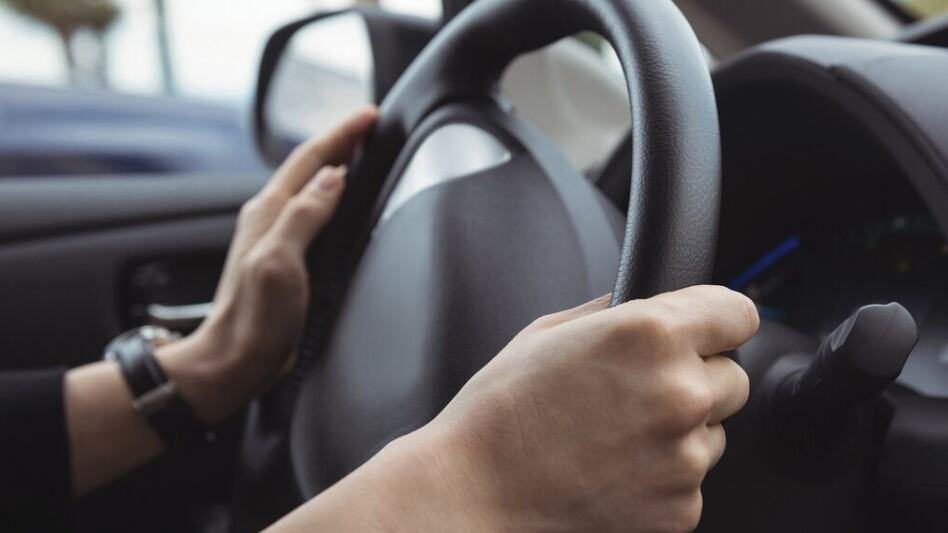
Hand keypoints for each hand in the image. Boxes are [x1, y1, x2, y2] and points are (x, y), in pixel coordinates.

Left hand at [158, 106, 378, 422]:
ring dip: (334, 164)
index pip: (310, 159)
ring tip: (359, 151)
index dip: (341, 134)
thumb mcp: (280, 262)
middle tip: (368, 125)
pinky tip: (340, 202)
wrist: (232, 361)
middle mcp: (269, 219)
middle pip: (309, 167)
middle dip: (339, 141)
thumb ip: (304, 216)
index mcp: (269, 213)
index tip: (368, 116)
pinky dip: (330, 196)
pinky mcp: (284, 258)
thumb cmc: (253, 319)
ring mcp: (275, 237)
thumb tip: (333, 178)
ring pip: (310, 187)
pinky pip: (311, 212)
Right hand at [417, 286, 757, 531]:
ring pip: (714, 433)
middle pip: (733, 378)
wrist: (475, 491)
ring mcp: (684, 458)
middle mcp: (679, 393)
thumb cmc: (501, 411)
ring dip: (681, 430)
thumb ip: (615, 312)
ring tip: (615, 436)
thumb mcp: (549, 331)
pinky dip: (663, 476)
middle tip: (639, 391)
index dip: (718, 322)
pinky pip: (691, 481)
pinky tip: (612, 470)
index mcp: (651, 335)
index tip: (706, 332)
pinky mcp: (680, 509)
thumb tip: (650, 304)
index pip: (739, 313)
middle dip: (696, 379)